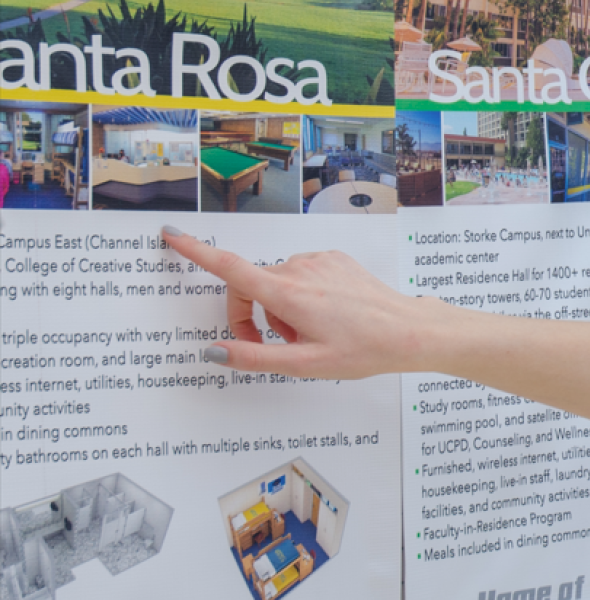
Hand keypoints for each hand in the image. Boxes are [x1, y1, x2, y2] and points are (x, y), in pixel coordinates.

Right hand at [161, 228, 444, 378]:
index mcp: (287, 293)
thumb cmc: (363, 350)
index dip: (194, 252)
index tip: (170, 234)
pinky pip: (301, 273)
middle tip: (274, 345)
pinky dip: (300, 294)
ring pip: (277, 281)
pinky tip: (326, 316)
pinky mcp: (334, 258)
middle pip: (250, 284)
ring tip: (308, 334)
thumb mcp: (305, 364)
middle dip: (251, 314)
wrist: (409, 331)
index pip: (228, 268)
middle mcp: (299, 268)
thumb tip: (214, 351)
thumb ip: (254, 357)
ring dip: (279, 307)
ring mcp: (319, 260)